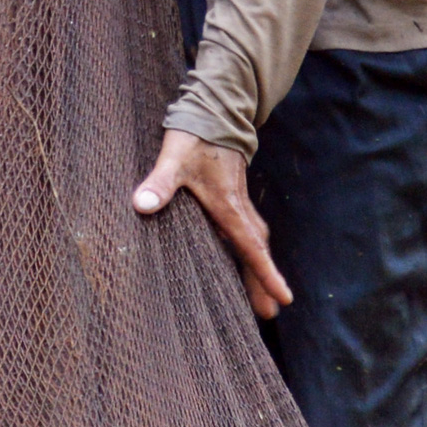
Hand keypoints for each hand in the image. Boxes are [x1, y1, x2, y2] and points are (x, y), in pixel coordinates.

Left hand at [132, 128, 292, 319]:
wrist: (214, 114)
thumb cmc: (194, 137)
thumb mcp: (174, 159)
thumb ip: (159, 183)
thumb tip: (142, 205)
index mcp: (228, 205)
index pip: (250, 246)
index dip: (266, 273)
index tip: (284, 298)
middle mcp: (238, 208)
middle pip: (256, 251)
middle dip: (263, 281)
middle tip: (271, 312)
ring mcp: (238, 203)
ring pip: (253, 242)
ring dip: (258, 268)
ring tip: (263, 298)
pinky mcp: (233, 197)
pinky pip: (246, 232)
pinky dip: (250, 251)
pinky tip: (243, 262)